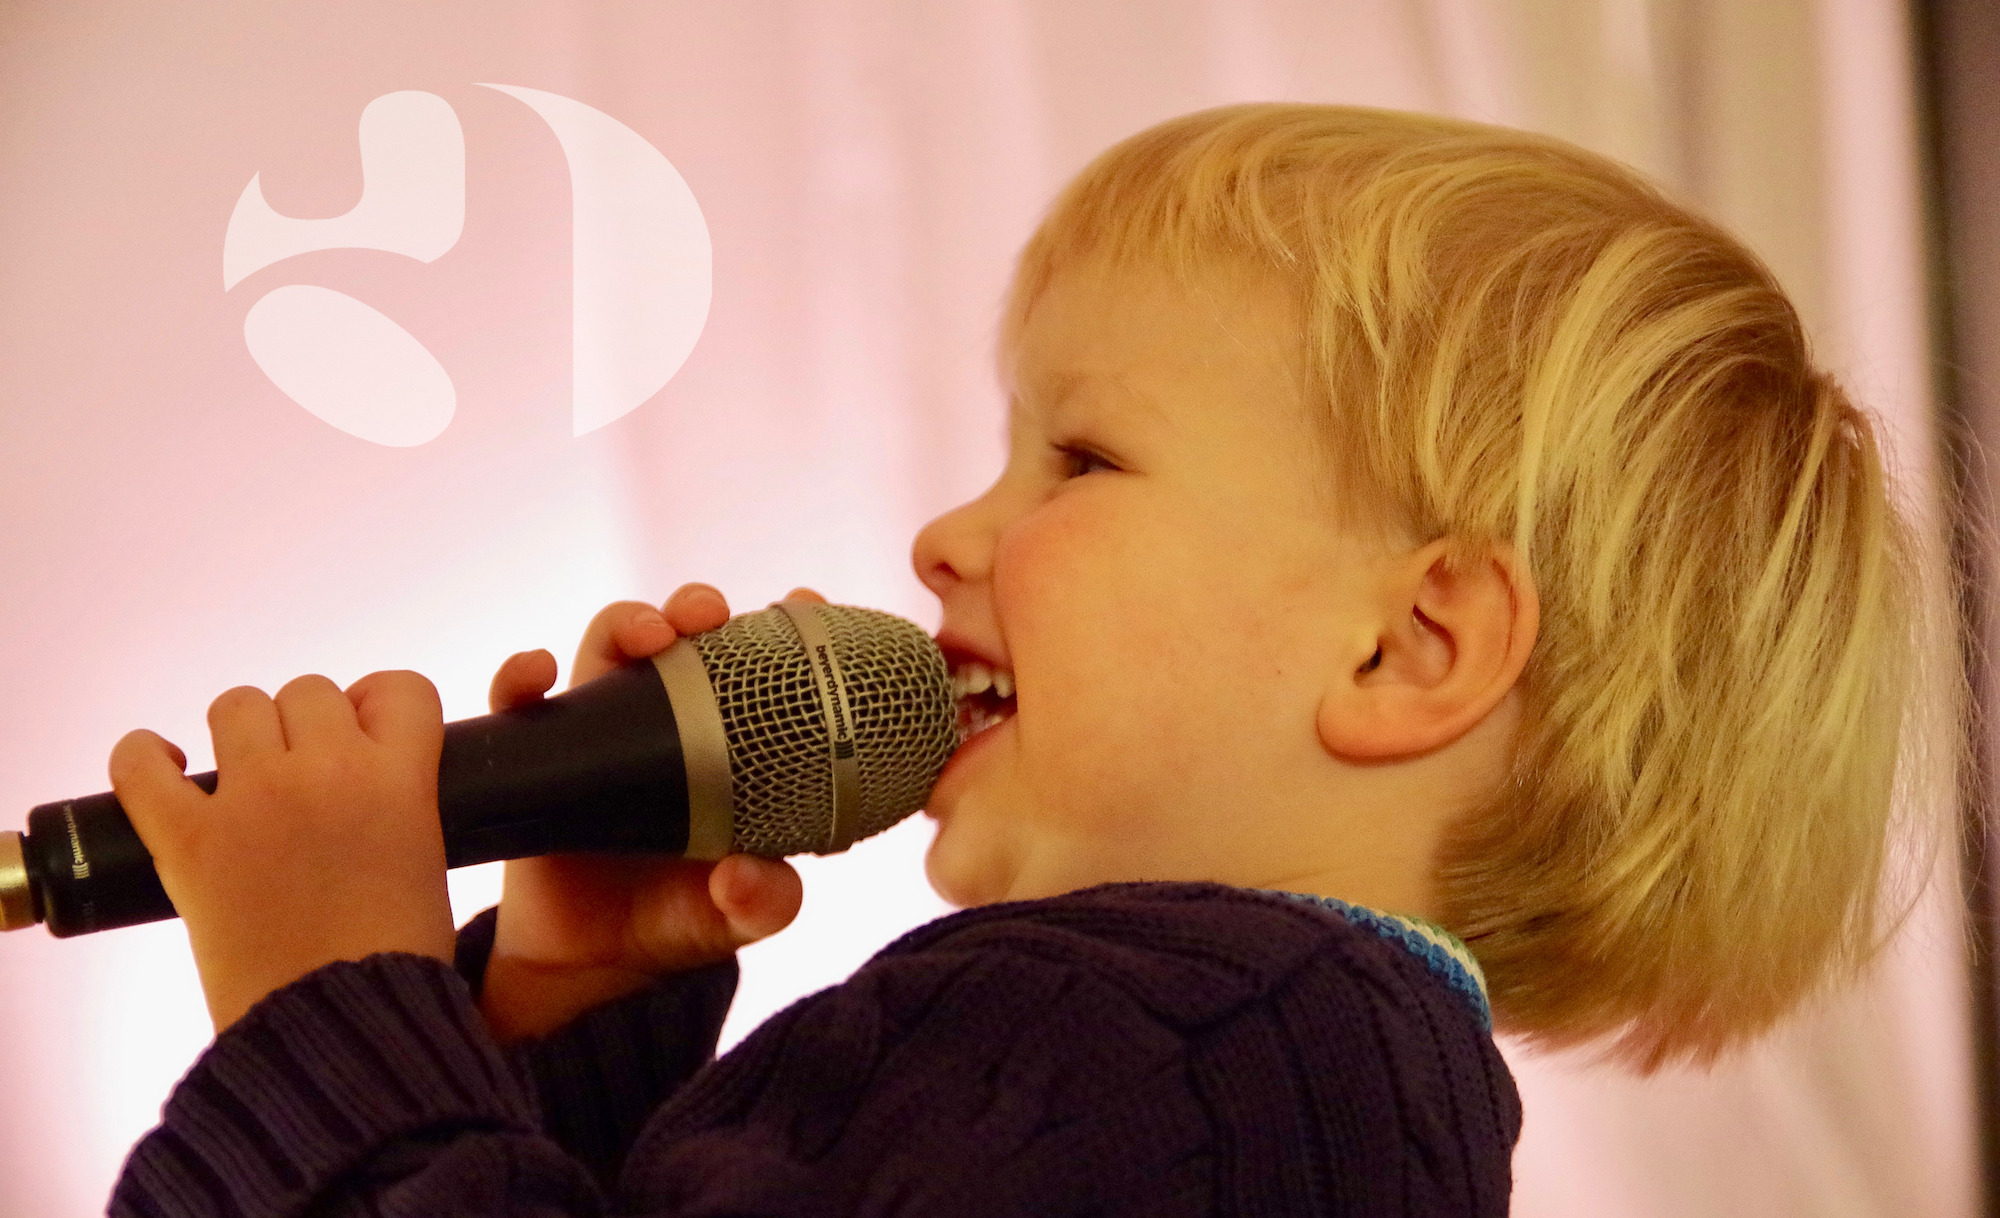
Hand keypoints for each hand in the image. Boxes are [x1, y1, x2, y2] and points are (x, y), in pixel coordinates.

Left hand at [109, 671, 453, 1032]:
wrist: (342, 1027)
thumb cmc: (395, 958)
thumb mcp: (428, 858)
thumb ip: (402, 803)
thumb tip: (366, 781)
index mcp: (401, 779)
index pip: (399, 689)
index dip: (380, 708)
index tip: (366, 736)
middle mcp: (328, 772)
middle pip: (311, 692)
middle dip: (309, 727)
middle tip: (307, 775)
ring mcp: (253, 800)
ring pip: (238, 706)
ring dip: (243, 733)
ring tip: (245, 776)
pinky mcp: (189, 839)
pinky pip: (142, 765)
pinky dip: (144, 757)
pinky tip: (164, 765)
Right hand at [477, 583, 808, 1042]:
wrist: (594, 961)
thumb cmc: (679, 918)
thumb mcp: (737, 916)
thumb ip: (761, 902)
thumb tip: (748, 878)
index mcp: (728, 744)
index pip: (760, 667)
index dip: (783, 626)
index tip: (805, 601)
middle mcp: (667, 721)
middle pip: (681, 636)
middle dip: (695, 607)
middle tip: (710, 615)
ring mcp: (602, 730)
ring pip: (607, 646)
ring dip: (627, 621)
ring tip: (648, 635)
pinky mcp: (540, 752)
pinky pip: (519, 700)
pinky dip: (521, 674)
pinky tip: (537, 671)